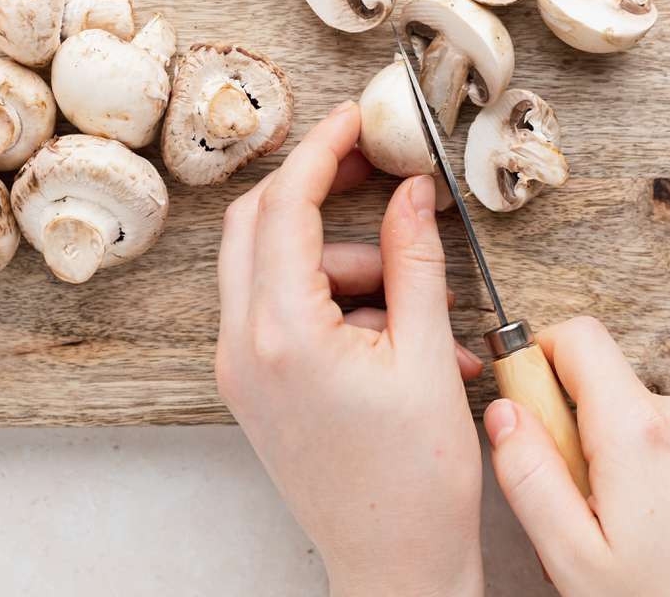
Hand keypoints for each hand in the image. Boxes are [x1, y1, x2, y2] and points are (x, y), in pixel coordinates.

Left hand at [215, 101, 486, 596]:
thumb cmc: (415, 484)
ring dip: (345, 264)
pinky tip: (401, 338)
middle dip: (317, 193)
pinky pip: (281, 310)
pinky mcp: (254, 388)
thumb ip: (416, 261)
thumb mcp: (428, 357)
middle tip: (375, 173)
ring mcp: (240, 370)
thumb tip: (413, 191)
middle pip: (255, 225)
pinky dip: (336, 303)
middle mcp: (242, 347)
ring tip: (423, 312)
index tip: (357, 118)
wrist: (393, 569)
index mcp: (281, 334)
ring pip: (272, 268)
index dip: (322, 151)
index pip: (285, 207)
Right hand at [484, 318, 669, 595]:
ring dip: (643, 464)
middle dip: (593, 439)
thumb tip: (505, 414)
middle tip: (595, 516)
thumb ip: (529, 476)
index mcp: (640, 432)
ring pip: (662, 426)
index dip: (543, 358)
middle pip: (618, 393)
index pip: (578, 338)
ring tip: (650, 539)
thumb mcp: (573, 560)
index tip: (534, 403)